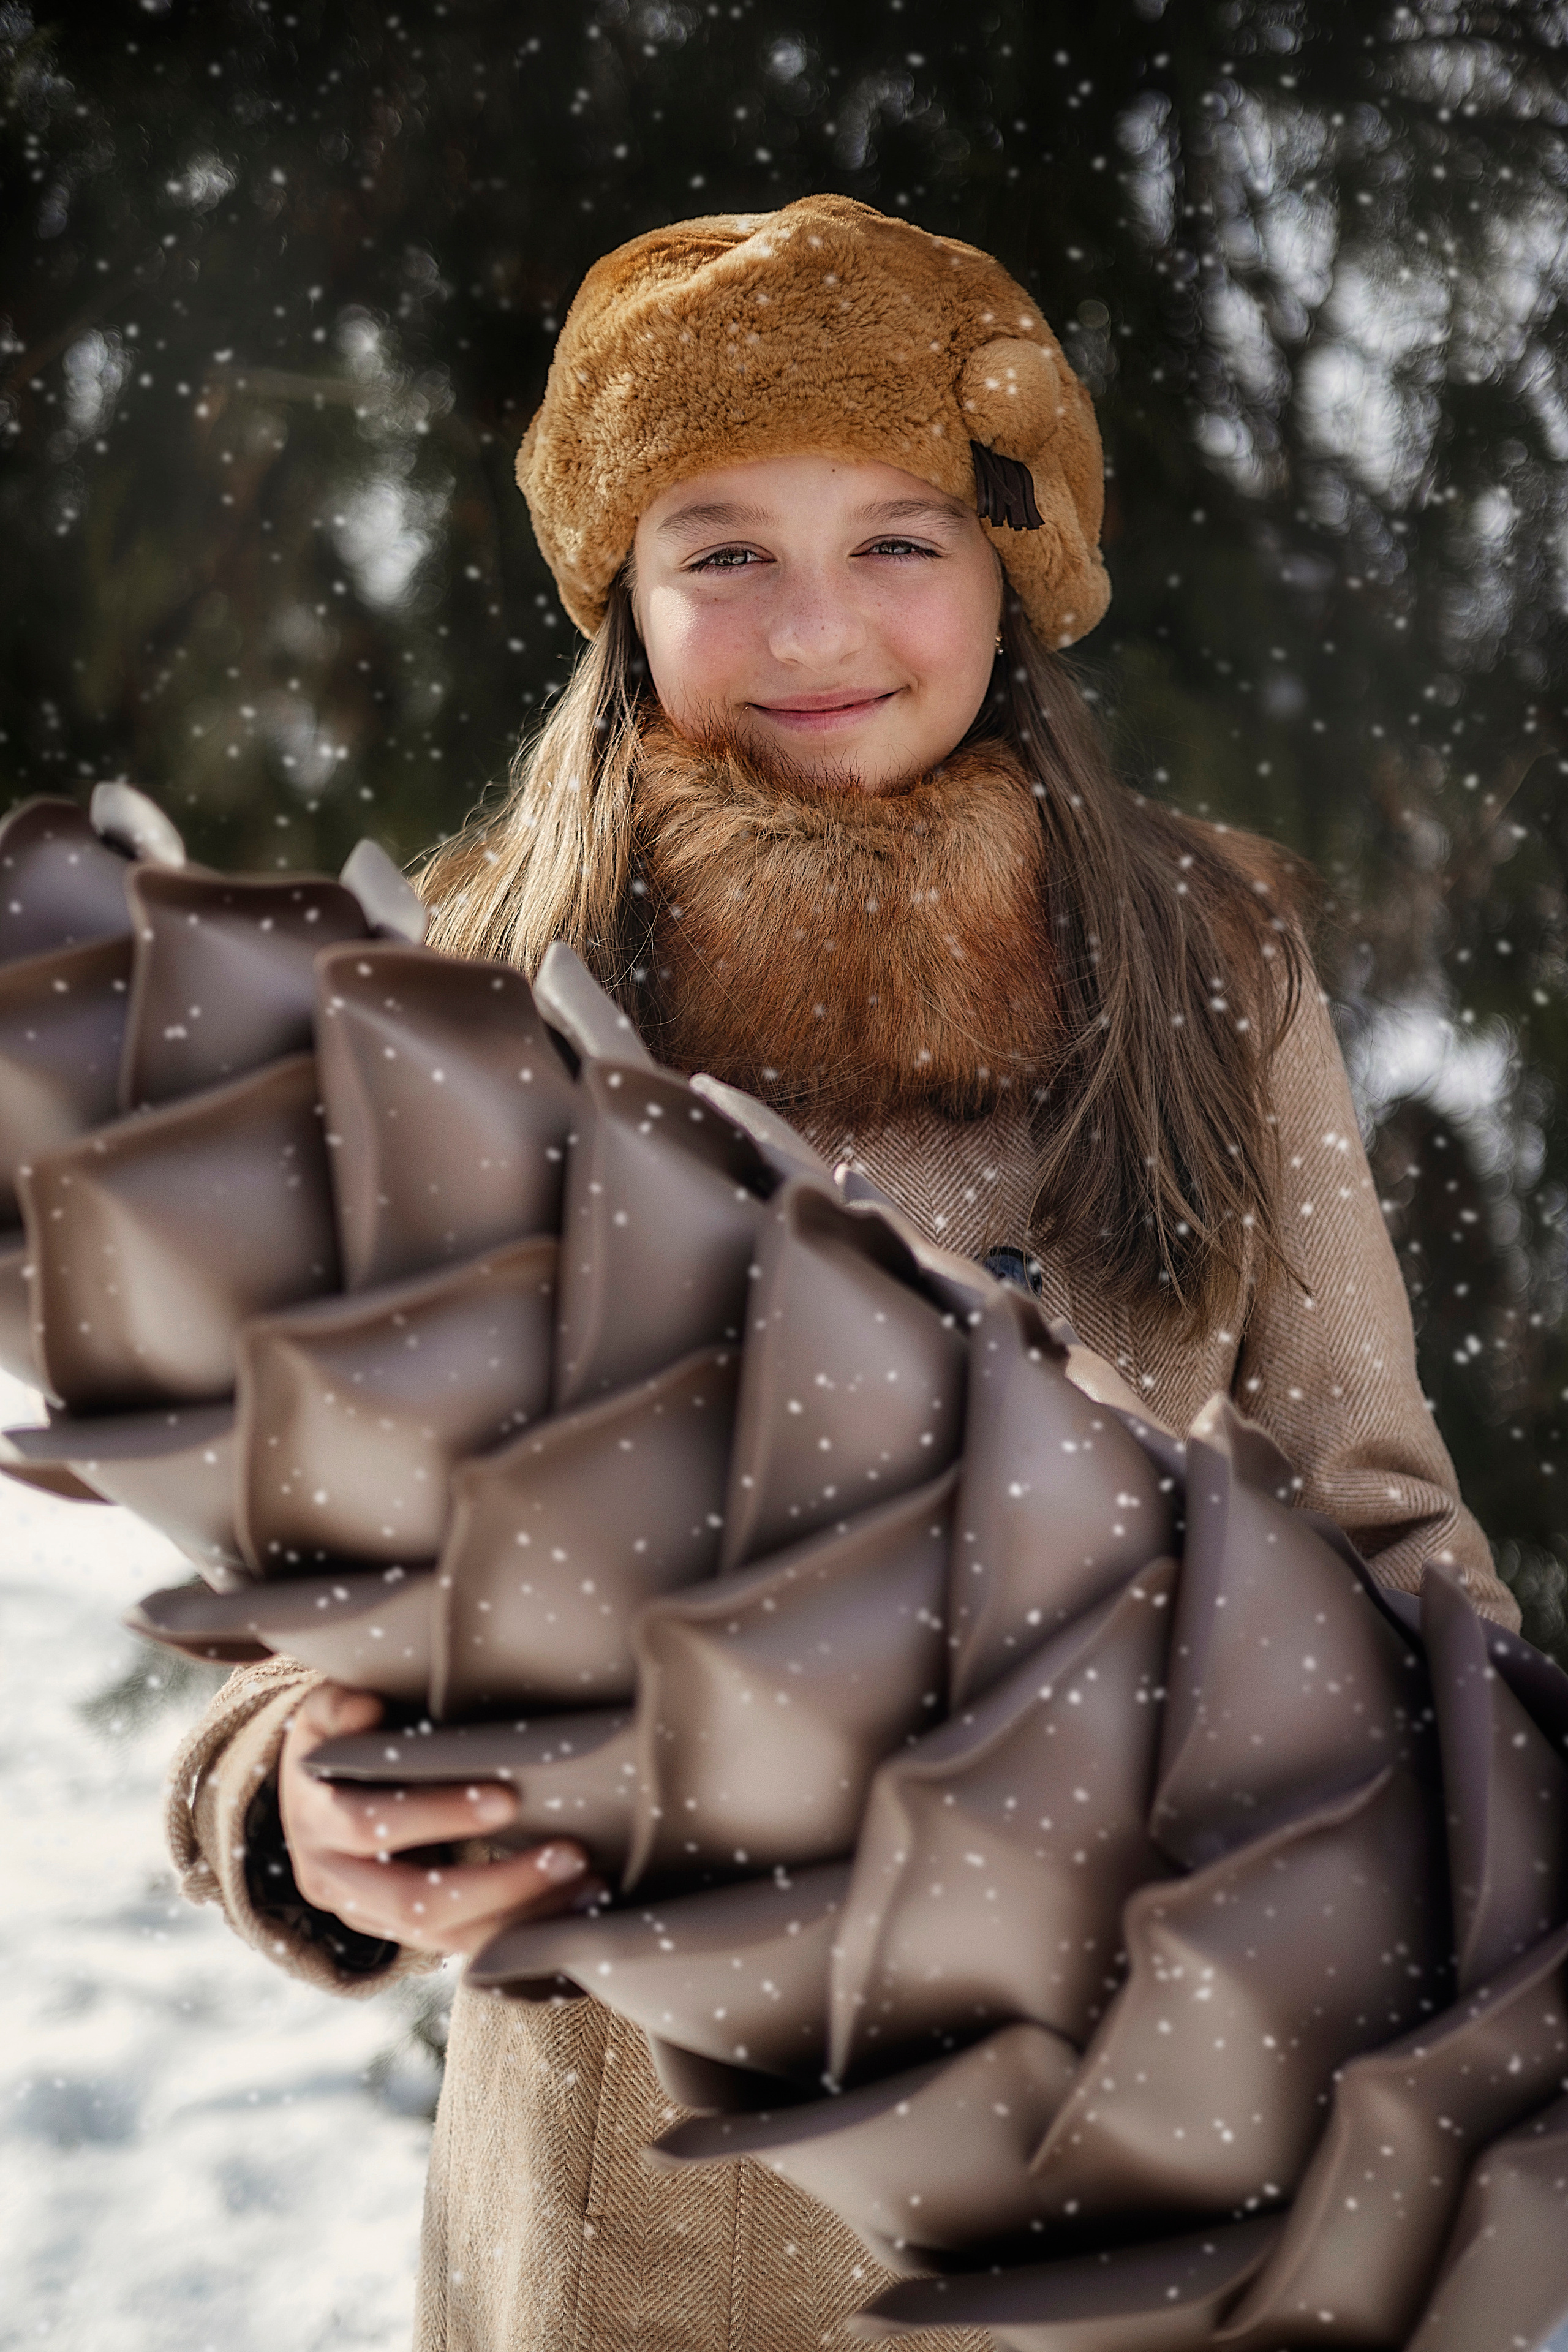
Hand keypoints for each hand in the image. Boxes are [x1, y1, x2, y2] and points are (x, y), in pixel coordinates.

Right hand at [277, 1681, 600, 1956]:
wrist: (309, 1803)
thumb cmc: (334, 1742)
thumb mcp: (323, 1717)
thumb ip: (340, 1705)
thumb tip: (366, 1708)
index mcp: (315, 1821)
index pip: (372, 1827)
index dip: (437, 1815)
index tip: (508, 1798)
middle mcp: (335, 1880)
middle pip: (416, 1901)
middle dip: (498, 1883)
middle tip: (569, 1853)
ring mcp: (368, 1916)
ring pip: (445, 1937)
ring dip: (521, 1915)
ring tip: (588, 1885)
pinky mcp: (401, 1935)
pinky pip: (461, 1947)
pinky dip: (518, 1930)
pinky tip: (571, 1908)